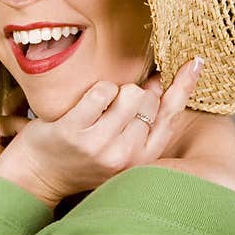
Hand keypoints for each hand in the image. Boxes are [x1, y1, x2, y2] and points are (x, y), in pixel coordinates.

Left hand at [0, 56, 204, 208]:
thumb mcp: (121, 143)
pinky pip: (100, 91)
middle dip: (132, 93)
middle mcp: (124, 155)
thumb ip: (143, 118)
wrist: (39, 173)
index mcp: (141, 158)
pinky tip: (84, 106)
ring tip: (97, 109)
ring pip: (127, 92)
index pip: (170, 117)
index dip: (184, 86)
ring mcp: (99, 145)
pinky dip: (95, 90)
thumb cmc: (82, 153)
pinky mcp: (74, 132)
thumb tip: (162, 81)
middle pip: (147, 99)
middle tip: (112, 107)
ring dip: (112, 91)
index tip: (195, 61)